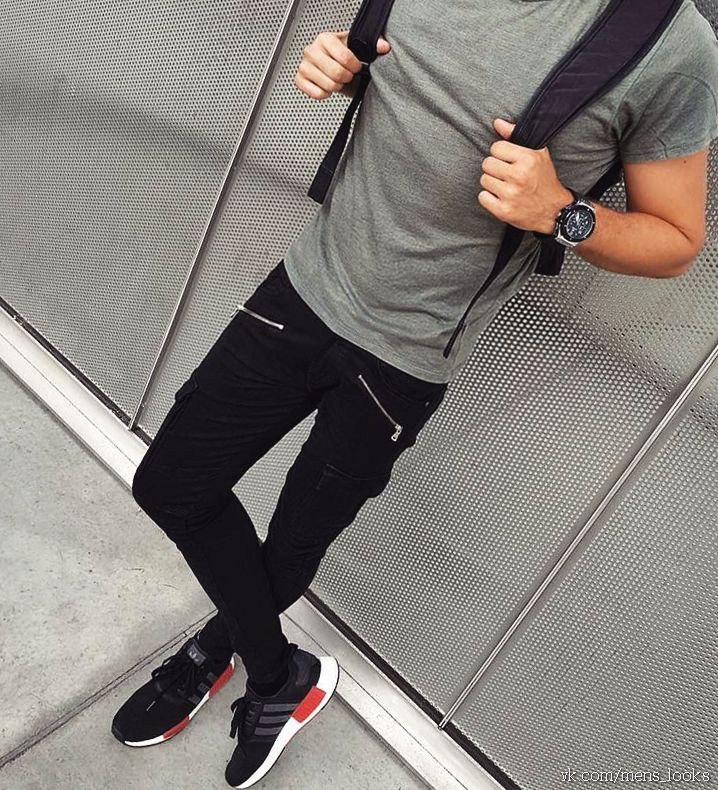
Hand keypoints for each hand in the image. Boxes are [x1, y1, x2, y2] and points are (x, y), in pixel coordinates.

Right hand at [294, 30, 390, 100]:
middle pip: (336, 73)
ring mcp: (304, 66)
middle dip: (346, 78)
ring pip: (328, 85)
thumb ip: (373, 46)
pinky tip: (327, 86)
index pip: (345, 57)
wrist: (333, 68)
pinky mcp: (299, 81)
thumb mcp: (359, 50)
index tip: (356, 68)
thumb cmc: (344, 59)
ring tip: (337, 80)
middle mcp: (312, 50)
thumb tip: (384, 47)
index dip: (355, 67)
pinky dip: (325, 94)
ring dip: (337, 87)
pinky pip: (317, 94)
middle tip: (347, 76)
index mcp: (325, 38)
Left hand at [478, 118, 572, 233]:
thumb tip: (497, 123)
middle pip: (487, 164)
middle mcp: (518, 176)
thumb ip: (515, 136)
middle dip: (495, 169)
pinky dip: (488, 198)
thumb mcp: (537, 154)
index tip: (508, 161)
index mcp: (527, 159)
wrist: (554, 210)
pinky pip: (482, 197)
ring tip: (505, 186)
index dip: (501, 154)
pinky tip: (500, 197)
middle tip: (506, 175)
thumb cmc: (544, 180)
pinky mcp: (503, 211)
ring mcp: (510, 195)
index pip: (496, 148)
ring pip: (484, 180)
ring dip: (492, 183)